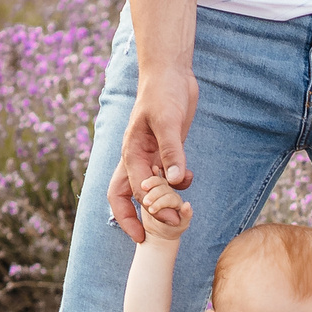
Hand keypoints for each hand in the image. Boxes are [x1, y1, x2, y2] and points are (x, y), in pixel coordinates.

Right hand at [110, 60, 197, 241]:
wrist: (171, 73)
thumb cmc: (163, 92)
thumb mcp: (168, 121)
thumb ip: (171, 151)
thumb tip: (174, 181)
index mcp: (130, 152)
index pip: (133, 191)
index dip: (147, 210)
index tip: (165, 222)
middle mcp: (136, 158)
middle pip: (124, 196)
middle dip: (132, 218)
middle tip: (147, 238)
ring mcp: (150, 156)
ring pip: (146, 189)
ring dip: (160, 202)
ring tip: (178, 211)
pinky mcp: (164, 151)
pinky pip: (165, 176)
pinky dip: (176, 183)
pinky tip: (188, 179)